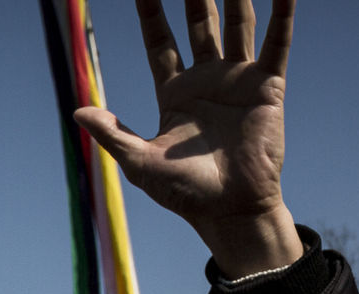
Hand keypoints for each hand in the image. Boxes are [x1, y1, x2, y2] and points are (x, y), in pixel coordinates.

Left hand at [73, 0, 301, 276]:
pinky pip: (276, 44)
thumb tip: (77, 111)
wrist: (229, 210)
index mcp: (174, 93)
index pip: (159, 41)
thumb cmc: (184, 193)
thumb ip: (112, 133)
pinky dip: (282, 15)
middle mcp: (206, 79)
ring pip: (236, 24)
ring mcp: (237, 80)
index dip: (151, 12)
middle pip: (197, 23)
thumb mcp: (140, 163)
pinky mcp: (267, 87)